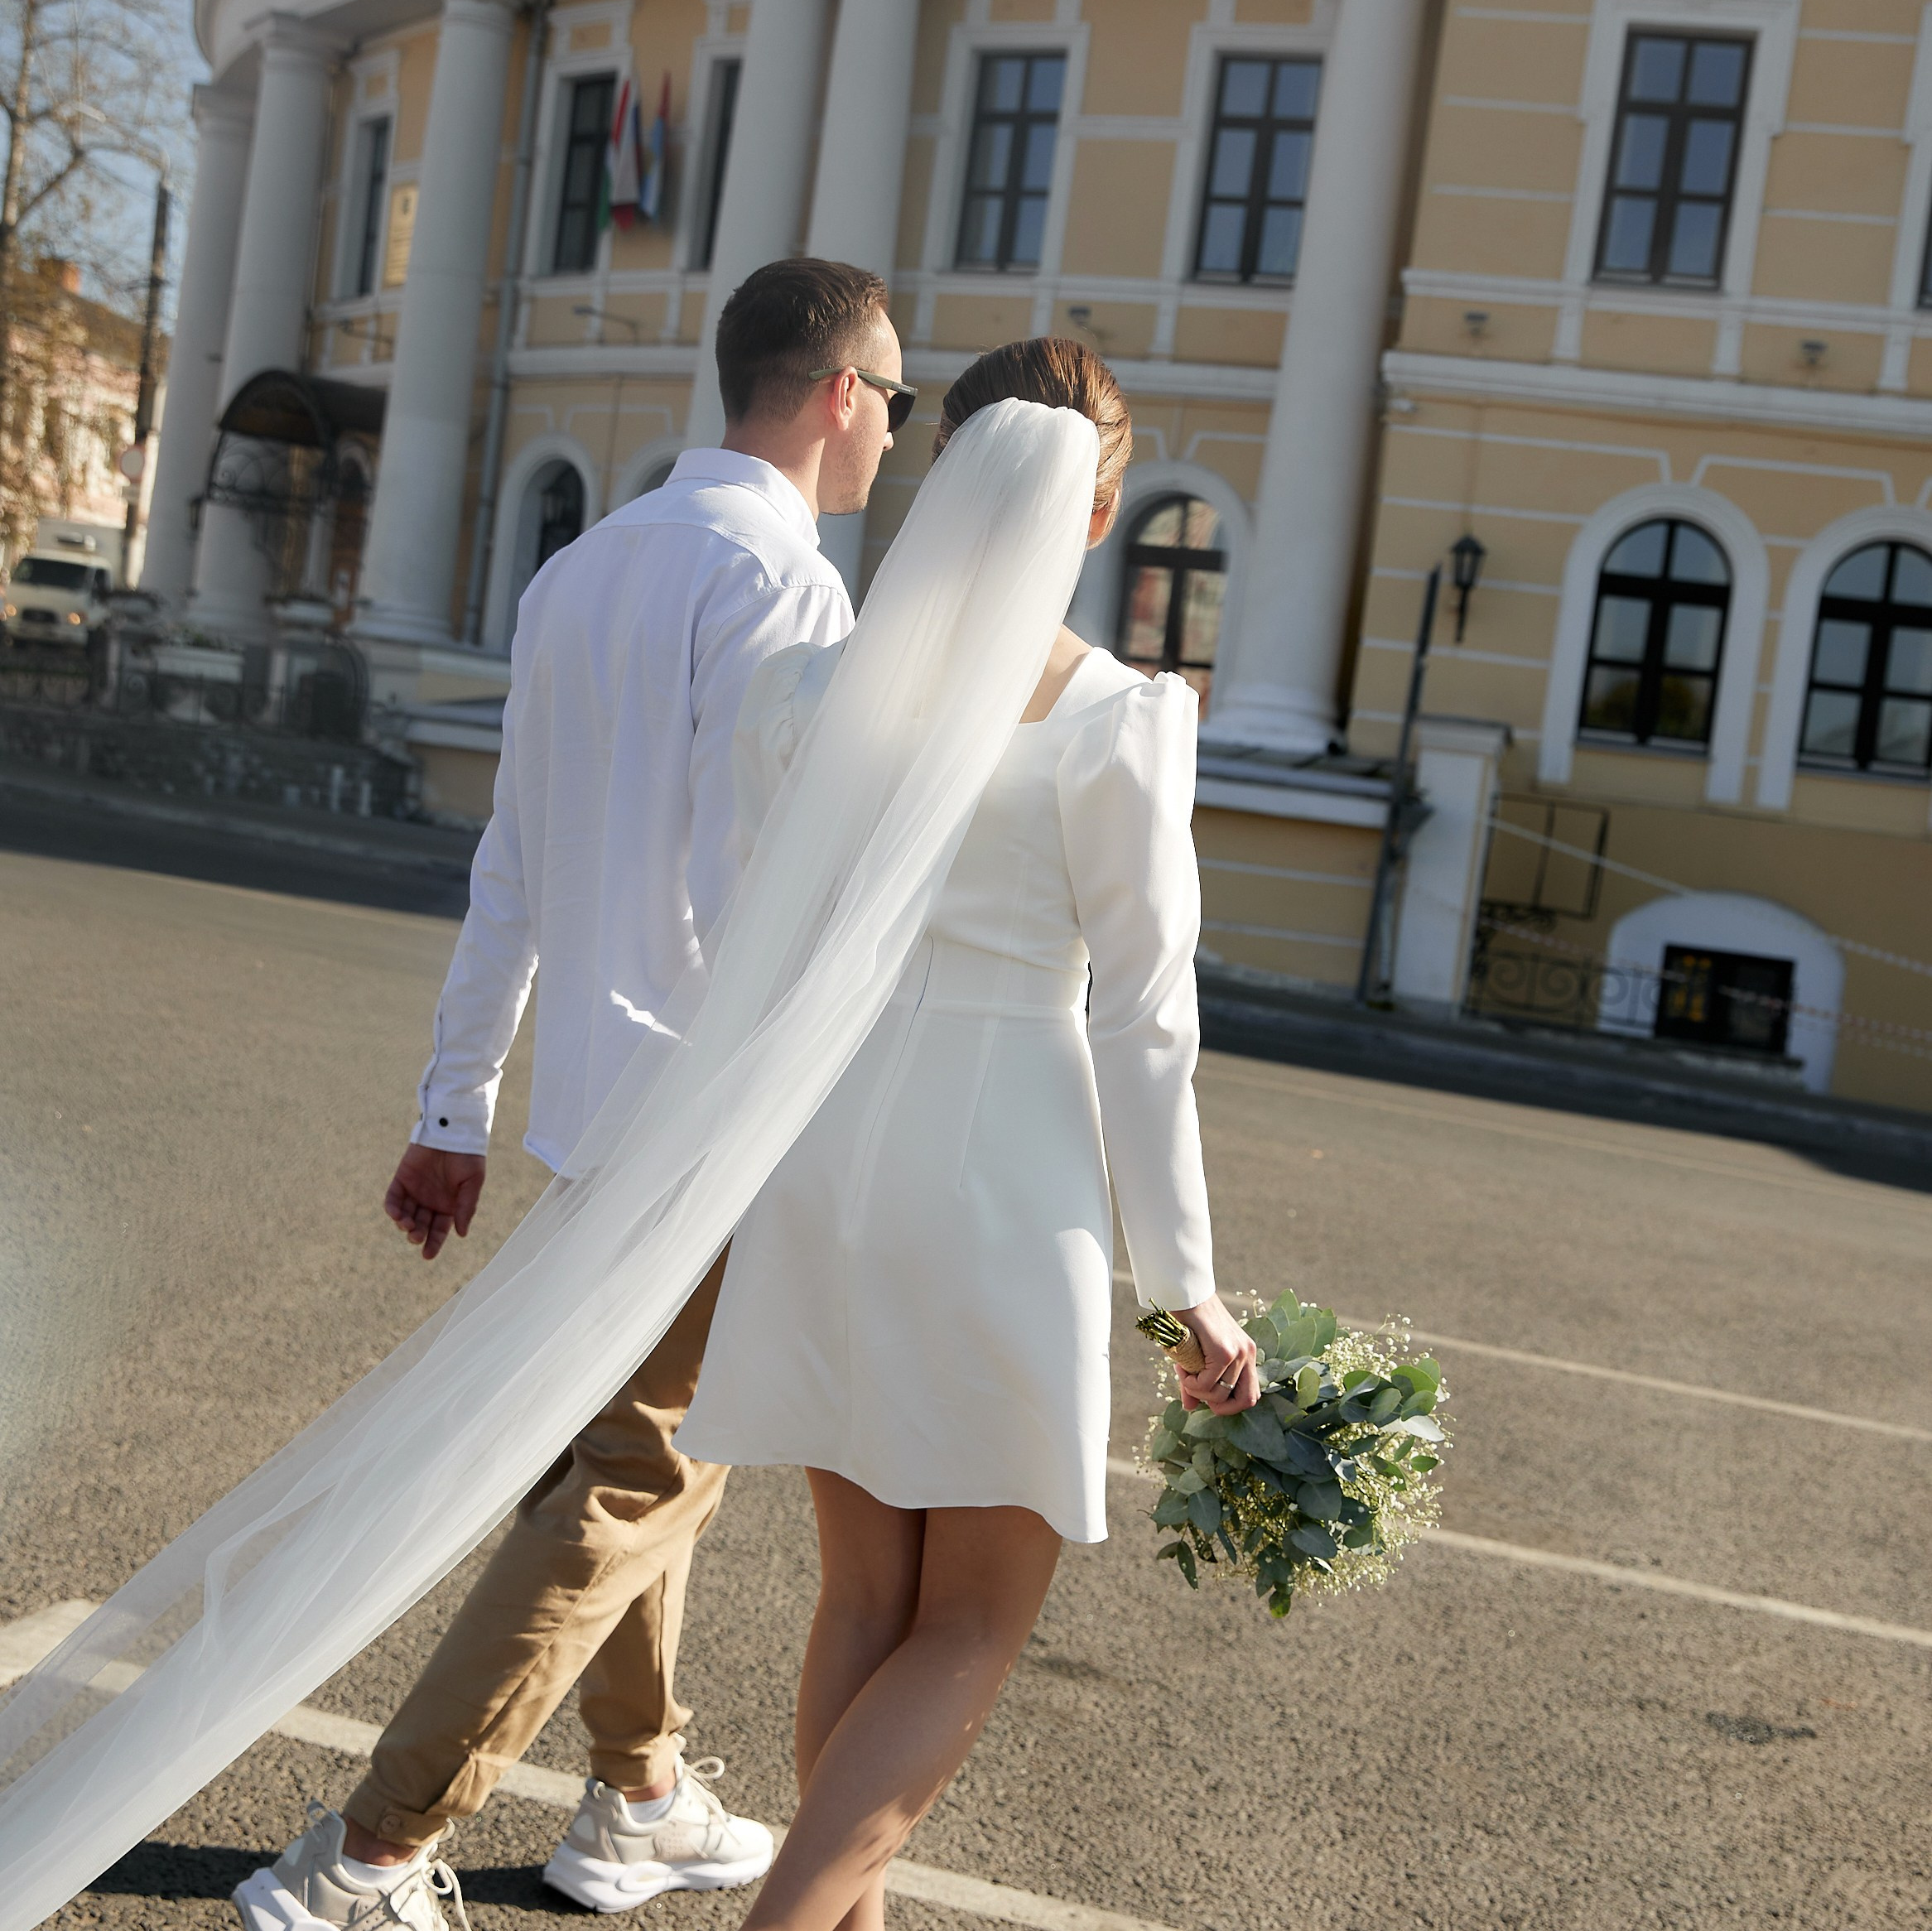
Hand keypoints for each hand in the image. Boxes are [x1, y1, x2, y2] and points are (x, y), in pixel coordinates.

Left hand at [384, 1144, 485, 1260]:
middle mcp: (430, 1202)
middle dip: (417, 1235)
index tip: (427, 1255)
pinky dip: (392, 1208)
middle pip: (420, 1226)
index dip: (433, 1244)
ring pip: (404, 1215)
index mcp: (448, 1206)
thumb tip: (462, 1234)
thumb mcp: (472, 1184)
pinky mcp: (401, 1180)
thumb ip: (466, 1208)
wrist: (453, 1131)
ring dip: (403, 1224)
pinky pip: (393, 1198)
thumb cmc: (468, 1157)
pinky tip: (396, 1214)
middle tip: (416, 1237)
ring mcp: (414, 1192)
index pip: (438, 1231)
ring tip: (407, 1225)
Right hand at [1173, 1297, 1258, 1414]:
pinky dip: (1192, 1384)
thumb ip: (1198, 1382)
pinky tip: (1182, 1370)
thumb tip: (1190, 1408)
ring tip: (1185, 1374)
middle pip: (1248, 1400)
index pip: (1251, 1394)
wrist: (1186, 1292)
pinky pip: (1208, 1383)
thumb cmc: (1190, 1321)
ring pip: (1222, 1394)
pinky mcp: (1224, 1350)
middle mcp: (1248, 1353)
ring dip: (1199, 1392)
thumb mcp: (1197, 1356)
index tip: (1207, 1393)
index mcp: (1247, 1354)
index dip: (1230, 1403)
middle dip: (1222, 1407)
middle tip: (1199, 1393)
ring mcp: (1239, 1352)